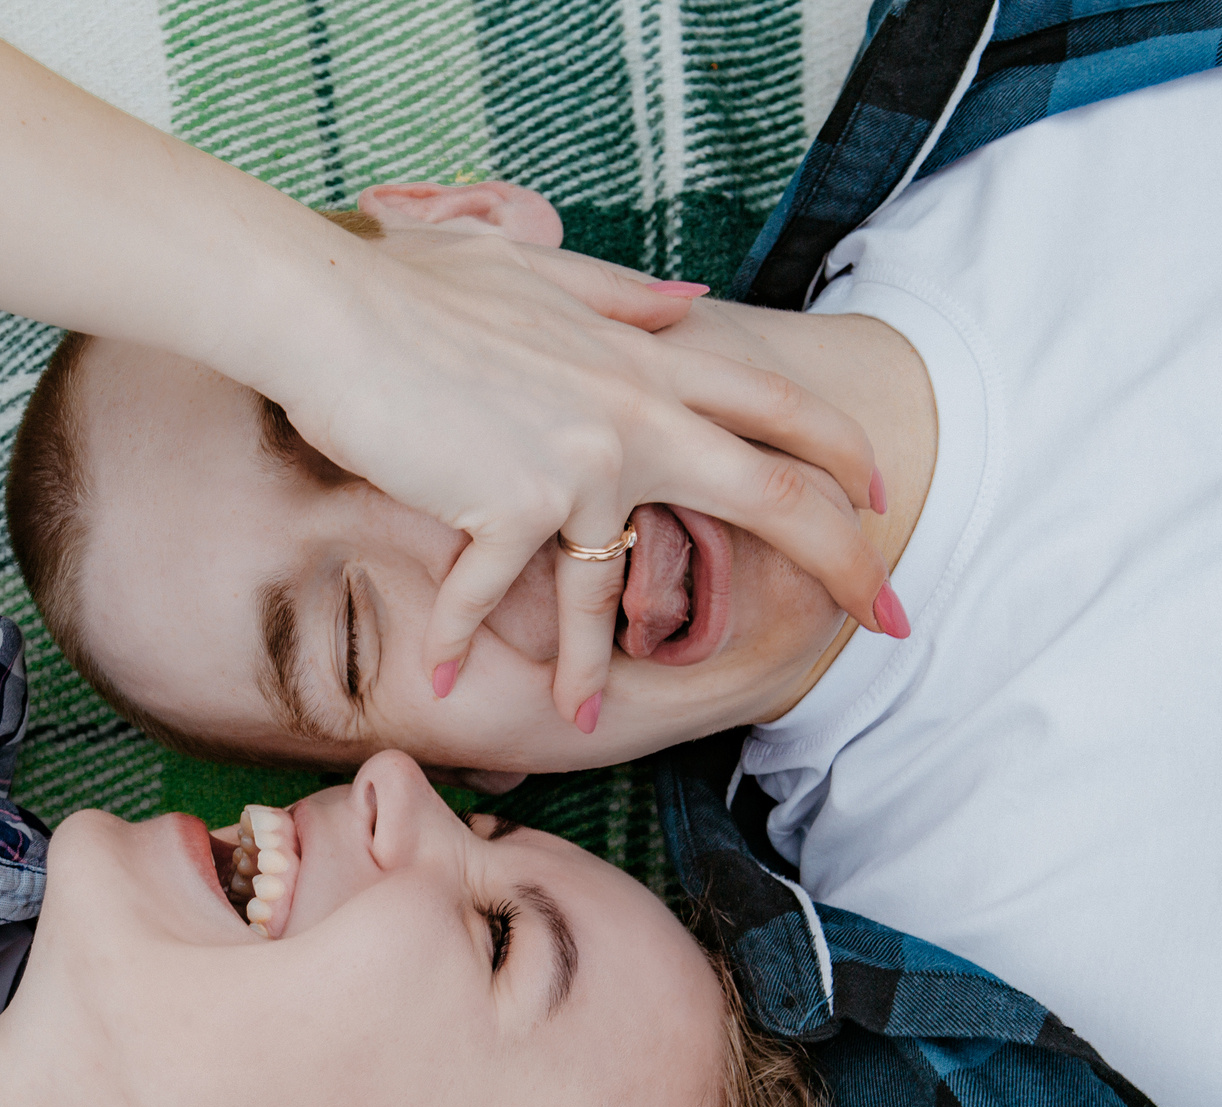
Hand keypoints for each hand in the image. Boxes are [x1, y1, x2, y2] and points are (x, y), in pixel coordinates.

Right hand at [274, 230, 885, 724]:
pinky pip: (495, 597)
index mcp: (643, 358)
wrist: (333, 310)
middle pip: (774, 495)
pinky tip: (443, 678)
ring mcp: (578, 463)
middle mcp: (632, 414)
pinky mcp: (510, 503)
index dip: (840, 454)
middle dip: (845, 563)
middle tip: (888, 622)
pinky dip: (461, 639)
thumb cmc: (415, 287)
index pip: (777, 407)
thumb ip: (621, 295)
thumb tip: (691, 303)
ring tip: (578, 720)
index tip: (878, 499)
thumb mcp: (534, 271)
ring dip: (589, 670)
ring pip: (613, 591)